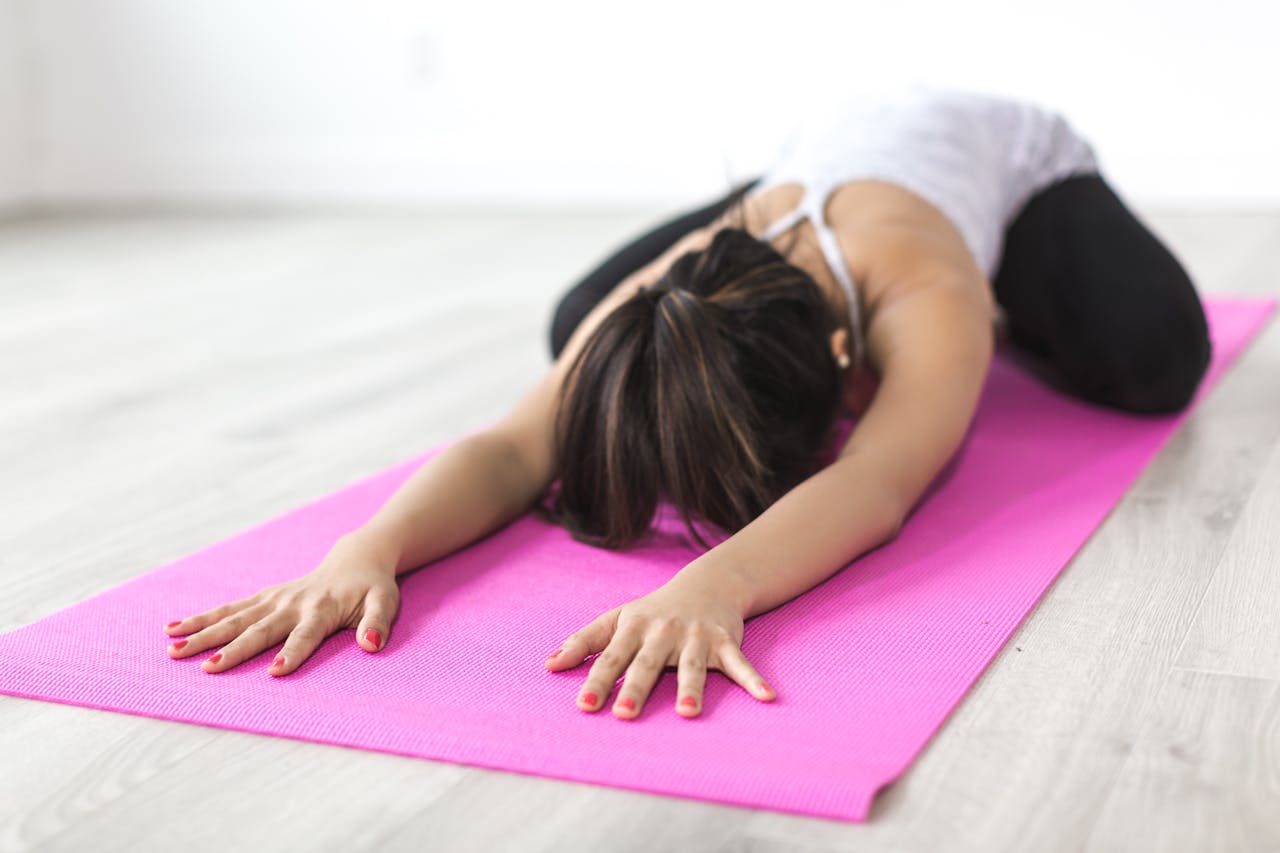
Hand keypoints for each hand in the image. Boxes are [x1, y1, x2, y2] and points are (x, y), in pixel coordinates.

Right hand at [162, 531, 400, 675]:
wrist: (356, 559)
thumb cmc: (372, 588)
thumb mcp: (385, 603)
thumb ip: (378, 623)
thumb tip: (371, 644)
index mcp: (322, 609)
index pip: (306, 636)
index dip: (292, 653)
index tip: (274, 672)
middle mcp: (293, 604)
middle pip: (260, 629)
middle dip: (233, 649)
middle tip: (207, 668)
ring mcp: (274, 599)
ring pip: (234, 618)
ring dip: (204, 634)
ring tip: (173, 650)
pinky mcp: (263, 597)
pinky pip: (228, 608)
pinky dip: (201, 618)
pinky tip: (173, 629)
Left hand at [544, 571, 775, 718]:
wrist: (707, 583)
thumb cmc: (654, 610)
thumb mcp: (617, 619)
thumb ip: (584, 642)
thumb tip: (548, 665)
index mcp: (634, 629)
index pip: (611, 658)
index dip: (597, 681)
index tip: (584, 705)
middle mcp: (663, 632)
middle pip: (647, 664)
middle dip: (636, 687)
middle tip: (624, 714)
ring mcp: (696, 637)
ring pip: (692, 666)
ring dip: (692, 689)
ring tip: (689, 713)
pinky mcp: (725, 641)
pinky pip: (740, 663)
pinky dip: (754, 680)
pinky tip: (767, 697)